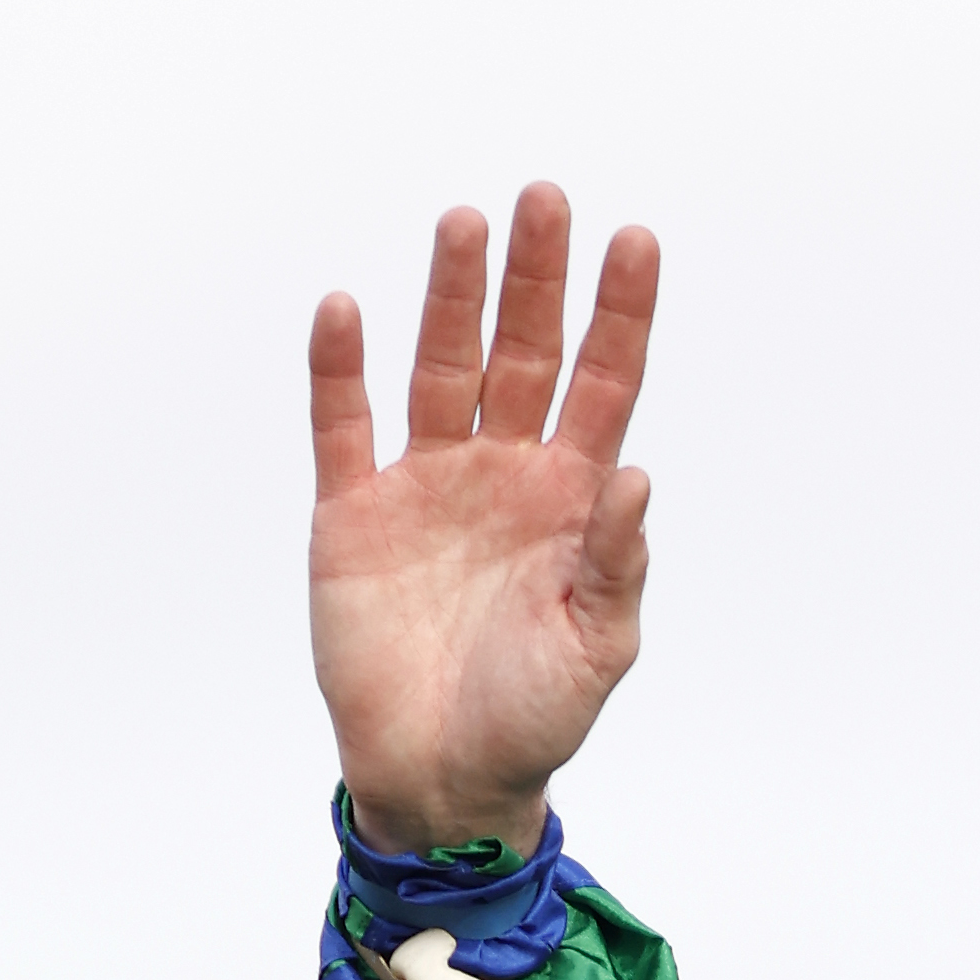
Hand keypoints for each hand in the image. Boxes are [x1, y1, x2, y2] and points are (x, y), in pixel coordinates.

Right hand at [312, 187, 660, 857]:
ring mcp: (424, 483)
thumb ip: (616, 562)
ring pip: (440, 368)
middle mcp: (500, 472)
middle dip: (536, 280)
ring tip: (466, 225)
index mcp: (568, 499)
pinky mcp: (352, 511)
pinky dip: (342, 370)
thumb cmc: (532, 719)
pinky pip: (344, 425)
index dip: (619, 315)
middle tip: (548, 199)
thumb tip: (637, 475)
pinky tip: (348, 311)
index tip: (636, 241)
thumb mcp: (595, 648)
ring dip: (452, 298)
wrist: (443, 780)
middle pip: (523, 354)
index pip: (602, 385)